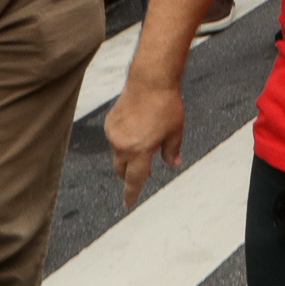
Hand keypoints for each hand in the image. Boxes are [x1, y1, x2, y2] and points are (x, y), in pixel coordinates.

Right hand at [105, 79, 183, 206]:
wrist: (149, 81)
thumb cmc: (166, 105)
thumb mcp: (175, 130)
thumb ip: (172, 150)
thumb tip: (174, 164)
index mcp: (139, 151)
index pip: (133, 180)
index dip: (131, 193)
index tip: (127, 204)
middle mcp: (122, 146)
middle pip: (121, 170)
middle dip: (130, 174)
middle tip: (145, 168)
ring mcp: (113, 135)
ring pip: (118, 153)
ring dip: (128, 154)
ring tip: (146, 135)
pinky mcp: (109, 124)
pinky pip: (115, 138)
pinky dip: (124, 139)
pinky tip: (137, 124)